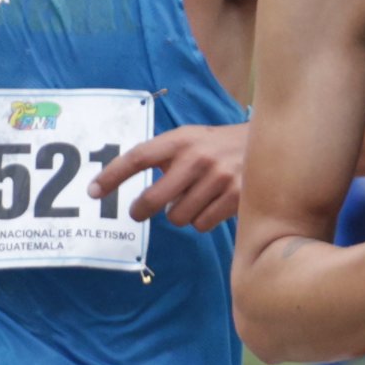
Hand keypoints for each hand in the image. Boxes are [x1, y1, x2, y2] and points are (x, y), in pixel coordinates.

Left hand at [104, 122, 246, 229]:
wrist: (271, 143)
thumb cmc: (218, 146)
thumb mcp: (191, 139)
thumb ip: (164, 156)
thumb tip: (128, 183)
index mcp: (181, 139)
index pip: (138, 158)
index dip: (112, 176)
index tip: (92, 192)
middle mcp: (198, 157)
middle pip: (153, 199)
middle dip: (142, 209)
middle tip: (139, 212)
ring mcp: (218, 178)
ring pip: (178, 217)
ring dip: (181, 213)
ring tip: (194, 198)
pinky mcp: (236, 198)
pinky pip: (201, 225)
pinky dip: (202, 220)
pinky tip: (213, 205)